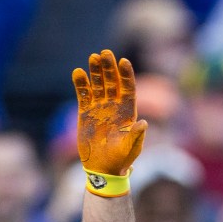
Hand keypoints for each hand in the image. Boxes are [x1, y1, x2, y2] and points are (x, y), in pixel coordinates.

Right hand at [72, 49, 146, 176]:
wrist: (104, 168)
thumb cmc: (122, 158)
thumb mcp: (131, 147)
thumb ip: (136, 135)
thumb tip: (144, 123)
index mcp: (128, 113)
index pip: (128, 89)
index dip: (126, 76)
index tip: (124, 61)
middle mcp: (114, 107)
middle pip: (112, 83)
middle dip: (109, 68)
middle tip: (105, 53)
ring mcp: (100, 109)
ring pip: (97, 86)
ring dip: (95, 72)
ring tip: (93, 57)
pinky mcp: (86, 113)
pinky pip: (83, 95)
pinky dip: (81, 84)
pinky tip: (78, 72)